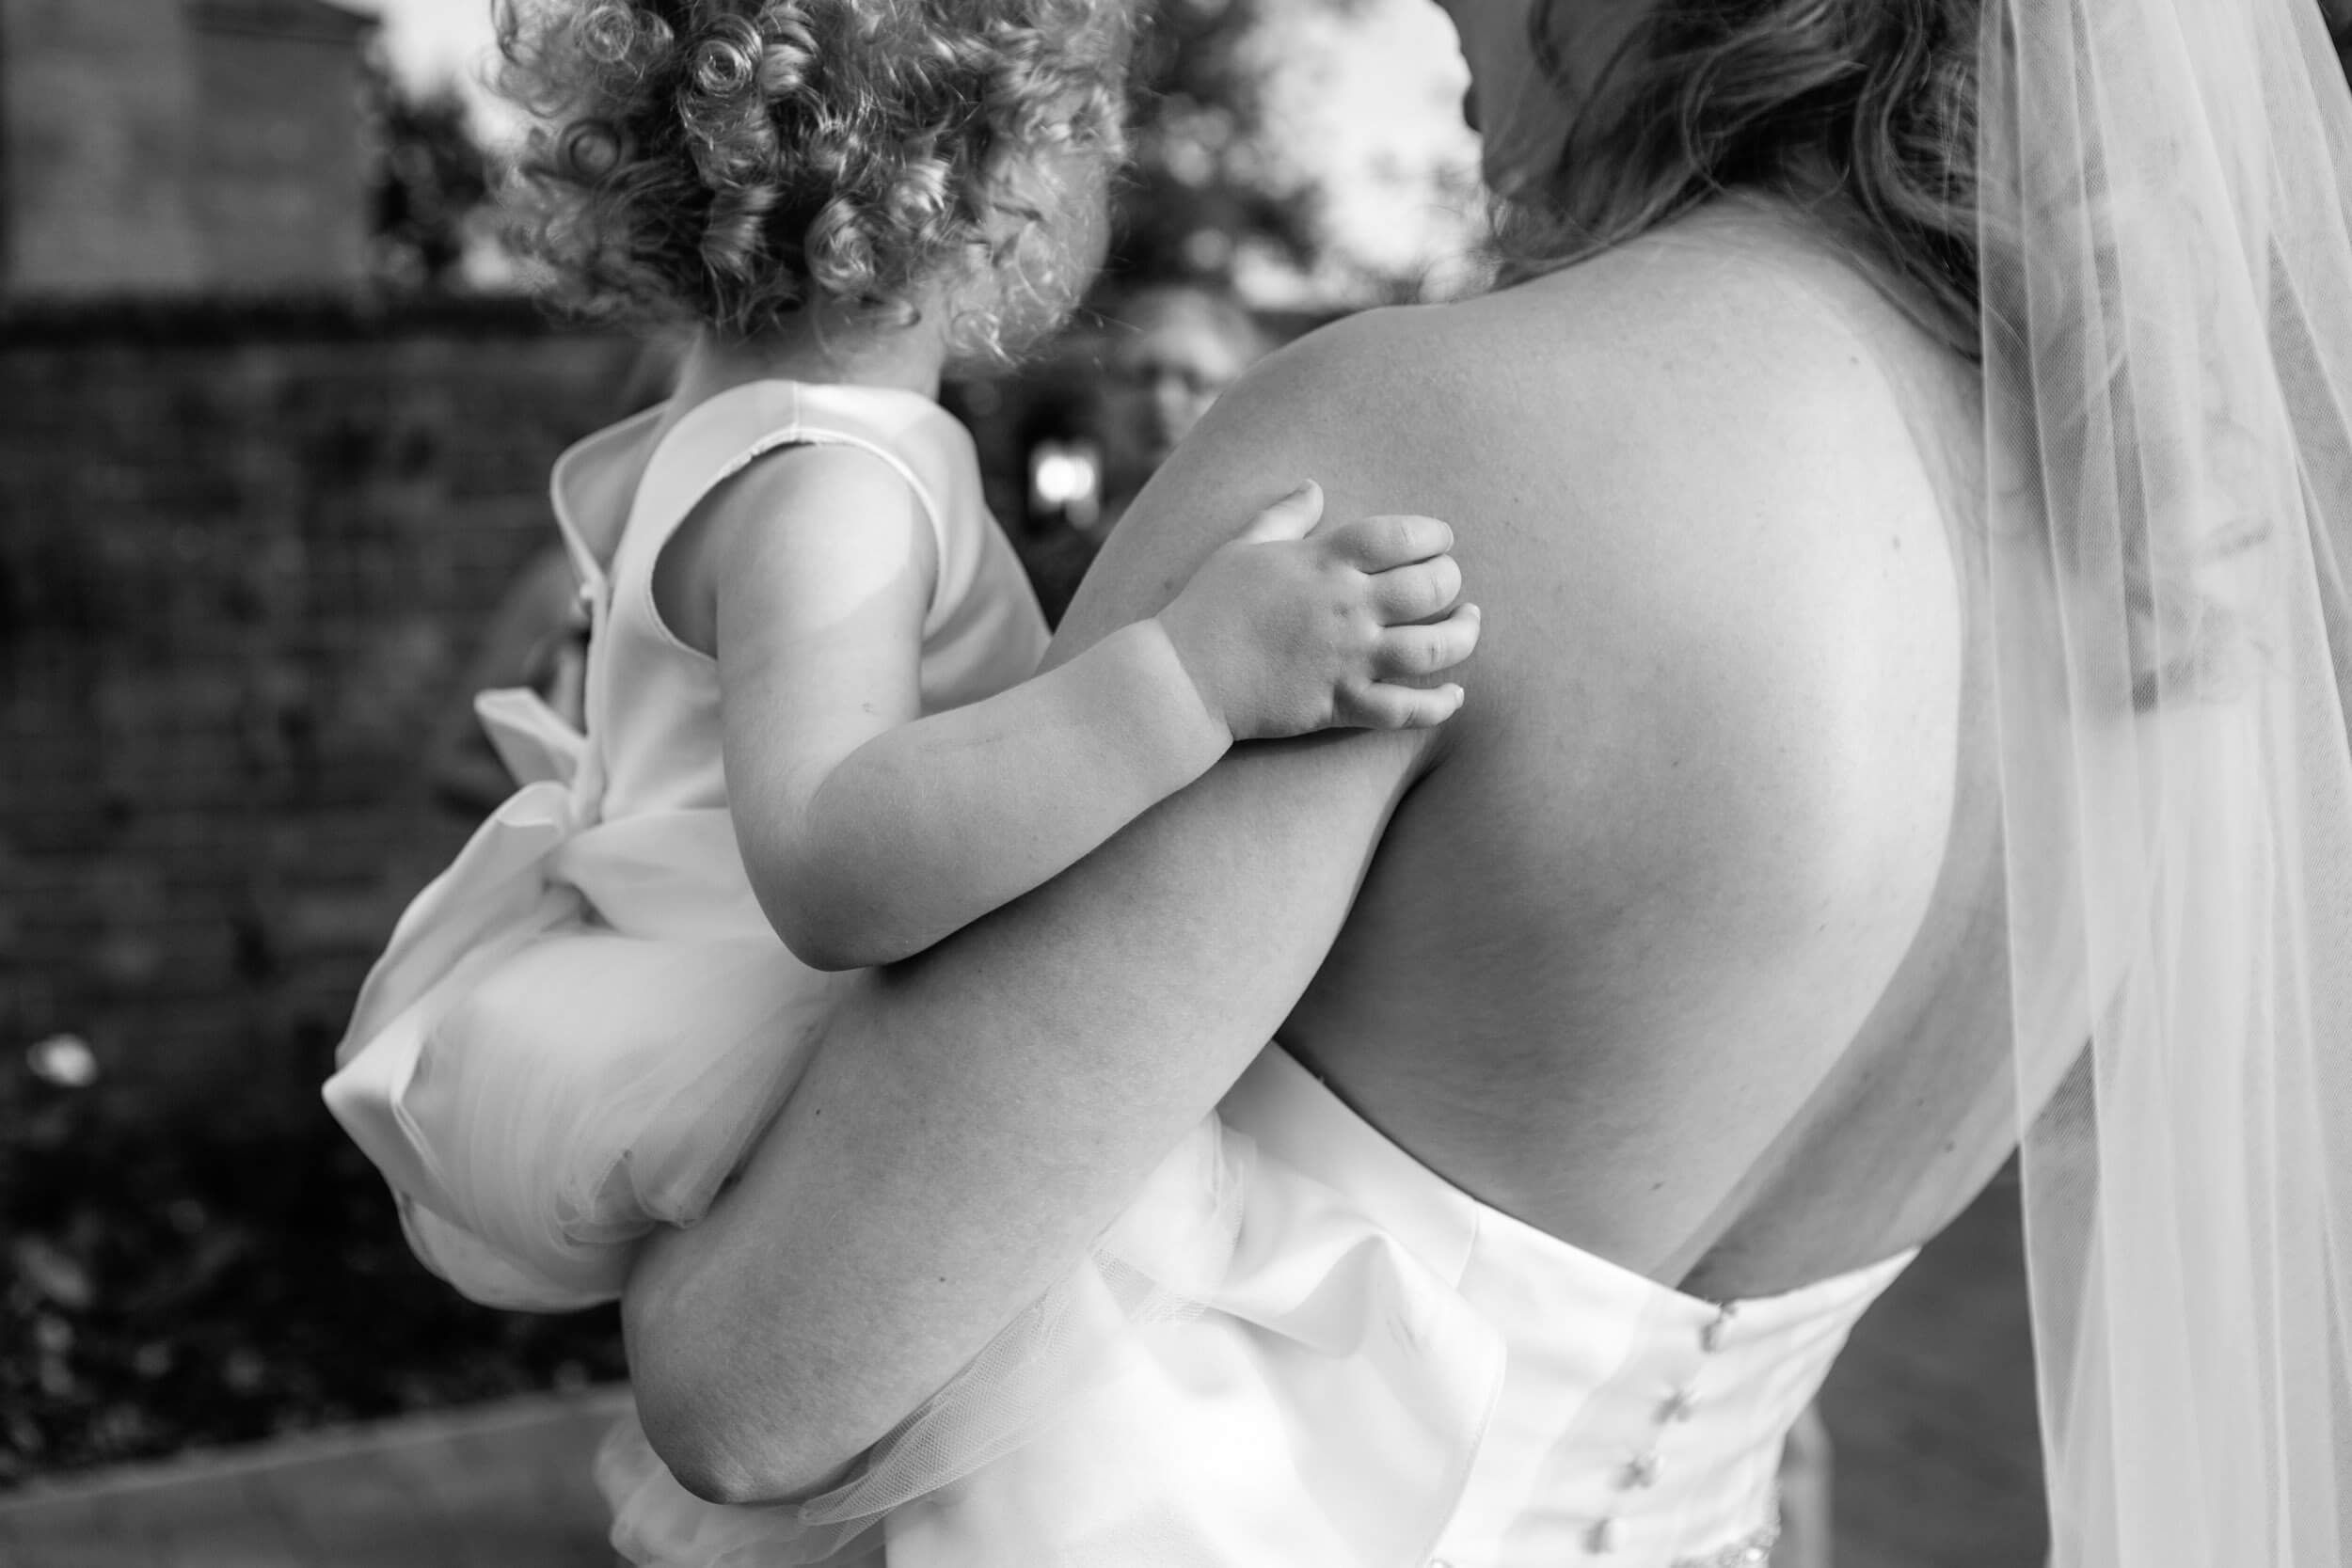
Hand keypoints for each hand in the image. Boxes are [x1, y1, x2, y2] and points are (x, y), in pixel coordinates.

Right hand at [1155, 481, 1479, 740]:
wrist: (1185, 676)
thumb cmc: (1209, 606)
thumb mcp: (1243, 546)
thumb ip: (1285, 516)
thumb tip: (1312, 487)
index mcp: (1325, 561)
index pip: (1401, 535)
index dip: (1433, 534)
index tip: (1441, 539)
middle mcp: (1347, 607)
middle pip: (1431, 587)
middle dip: (1452, 580)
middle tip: (1451, 582)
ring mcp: (1349, 658)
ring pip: (1434, 648)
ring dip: (1464, 635)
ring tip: (1470, 625)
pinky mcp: (1342, 704)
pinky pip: (1407, 709)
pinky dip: (1440, 705)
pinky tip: (1454, 695)